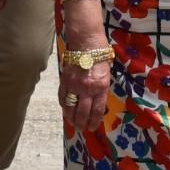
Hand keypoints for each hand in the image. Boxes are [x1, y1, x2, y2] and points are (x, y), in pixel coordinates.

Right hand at [55, 1, 114, 127]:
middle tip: (82, 128)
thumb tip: (98, 99)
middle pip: (83, 113)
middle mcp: (87, 89)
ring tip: (73, 123)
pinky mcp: (64, 80)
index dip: (94, 121)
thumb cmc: (100, 54)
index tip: (93, 127)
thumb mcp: (107, 72)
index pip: (97, 110)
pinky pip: (63, 97)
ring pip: (71, 108)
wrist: (86, 41)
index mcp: (100, 87)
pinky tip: (66, 110)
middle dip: (83, 123)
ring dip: (71, 118)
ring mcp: (74, 85)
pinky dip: (64, 105)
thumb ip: (102, 87)